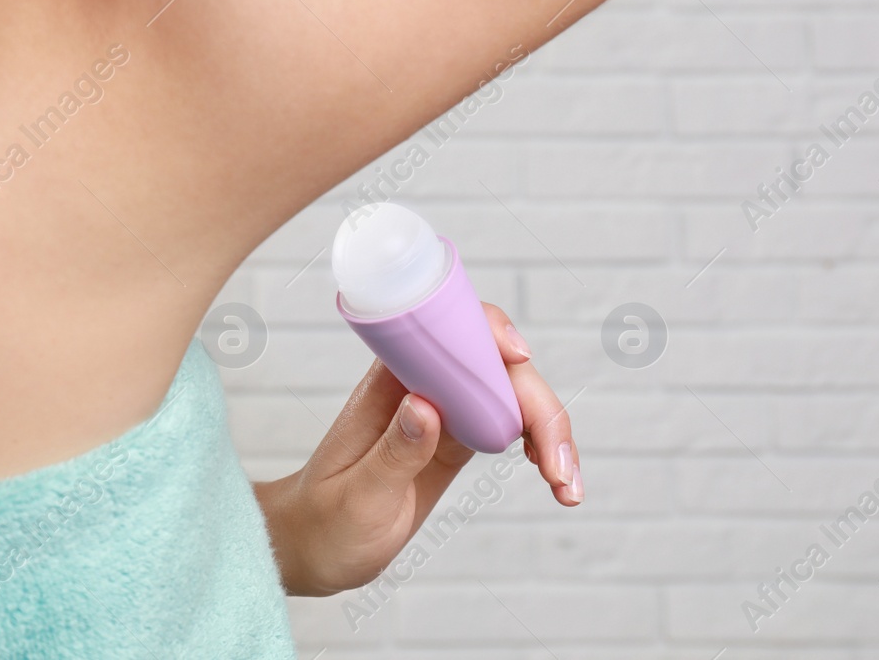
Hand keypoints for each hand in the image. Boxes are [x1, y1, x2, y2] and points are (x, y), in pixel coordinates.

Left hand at [252, 303, 580, 596]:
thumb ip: (394, 453)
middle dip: (538, 405)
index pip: (446, 331)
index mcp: (390, 382)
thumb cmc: (322, 521)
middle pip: (496, 368)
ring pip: (512, 397)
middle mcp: (423, 385)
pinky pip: (510, 427)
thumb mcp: (357, 497)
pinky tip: (558, 481)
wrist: (311, 547)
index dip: (488, 332)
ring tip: (567, 487)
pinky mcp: (458, 439)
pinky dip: (541, 449)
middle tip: (557, 467)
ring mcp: (445, 410)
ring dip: (550, 431)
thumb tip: (427, 405)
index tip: (517, 357)